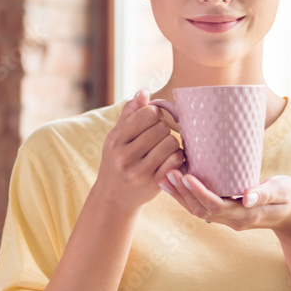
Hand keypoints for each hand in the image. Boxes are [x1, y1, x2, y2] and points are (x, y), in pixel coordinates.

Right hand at [94, 90, 185, 210]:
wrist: (113, 197)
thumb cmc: (117, 161)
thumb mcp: (116, 138)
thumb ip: (129, 114)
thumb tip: (143, 92)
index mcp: (115, 140)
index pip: (147, 114)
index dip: (154, 114)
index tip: (152, 121)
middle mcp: (124, 156)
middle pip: (161, 128)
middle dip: (164, 129)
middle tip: (159, 136)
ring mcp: (139, 172)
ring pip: (171, 143)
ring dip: (172, 143)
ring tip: (165, 147)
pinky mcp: (154, 184)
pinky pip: (176, 160)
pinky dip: (177, 156)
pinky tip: (170, 158)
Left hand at [159, 170, 290, 239]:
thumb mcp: (283, 192)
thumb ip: (265, 193)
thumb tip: (247, 197)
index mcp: (246, 215)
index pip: (216, 206)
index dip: (199, 193)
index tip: (186, 176)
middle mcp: (234, 220)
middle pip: (201, 210)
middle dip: (183, 193)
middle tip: (169, 173)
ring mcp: (229, 219)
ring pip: (198, 211)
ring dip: (181, 196)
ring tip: (165, 178)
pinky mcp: (226, 213)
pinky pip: (203, 207)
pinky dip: (188, 197)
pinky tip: (177, 183)